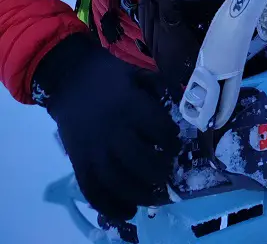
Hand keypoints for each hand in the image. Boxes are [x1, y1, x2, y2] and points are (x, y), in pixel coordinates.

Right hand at [33, 34, 179, 220]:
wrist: (68, 78)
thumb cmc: (107, 74)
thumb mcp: (137, 73)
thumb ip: (159, 87)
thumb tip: (181, 104)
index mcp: (131, 106)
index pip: (160, 130)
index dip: (172, 140)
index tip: (175, 144)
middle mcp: (113, 131)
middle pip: (141, 161)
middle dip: (160, 171)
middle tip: (168, 172)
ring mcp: (93, 150)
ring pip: (119, 181)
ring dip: (141, 193)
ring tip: (156, 196)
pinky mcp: (78, 162)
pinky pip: (94, 191)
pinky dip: (111, 206)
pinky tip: (128, 211)